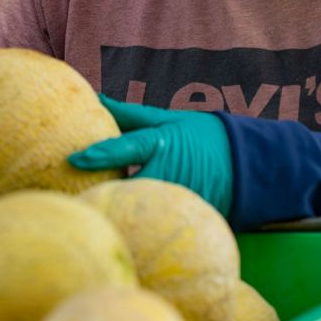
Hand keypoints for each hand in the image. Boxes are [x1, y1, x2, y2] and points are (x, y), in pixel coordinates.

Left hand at [69, 97, 233, 214]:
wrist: (247, 161)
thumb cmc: (203, 136)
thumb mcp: (169, 120)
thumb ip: (131, 116)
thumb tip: (98, 99)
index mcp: (162, 143)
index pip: (125, 148)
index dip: (100, 153)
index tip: (74, 159)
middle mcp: (168, 170)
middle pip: (126, 185)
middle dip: (106, 187)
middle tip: (81, 190)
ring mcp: (178, 194)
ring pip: (140, 205)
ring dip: (124, 205)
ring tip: (101, 208)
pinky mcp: (186, 213)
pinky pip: (156, 219)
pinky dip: (143, 218)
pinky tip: (131, 221)